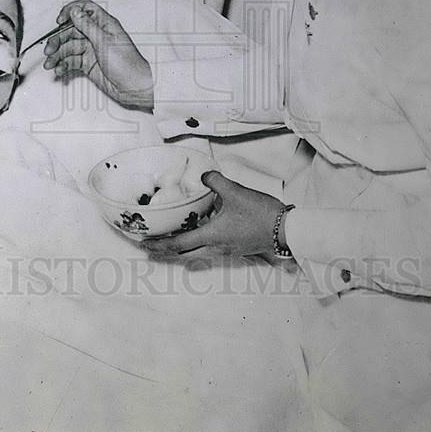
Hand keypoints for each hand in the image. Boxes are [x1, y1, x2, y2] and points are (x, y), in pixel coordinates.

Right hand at [43, 0, 153, 109]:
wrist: (133, 86)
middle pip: (71, 30)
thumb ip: (87, 25)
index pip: (84, 9)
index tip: (59, 21)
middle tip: (49, 50)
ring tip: (50, 64)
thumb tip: (74, 10)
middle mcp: (97, 35)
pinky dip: (64, 65)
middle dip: (58, 39)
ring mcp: (92, 49)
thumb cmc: (127, 63)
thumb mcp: (104, 41)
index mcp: (104, 24)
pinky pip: (72, 61)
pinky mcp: (89, 64)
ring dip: (58, 55)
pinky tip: (60, 70)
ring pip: (69, 47)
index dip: (70, 12)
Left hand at [143, 171, 285, 260]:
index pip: (178, 244)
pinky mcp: (236, 248)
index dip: (158, 245)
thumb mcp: (235, 191)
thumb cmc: (261, 214)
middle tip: (150, 250)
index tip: (144, 245)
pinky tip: (200, 237)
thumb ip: (215, 181)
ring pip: (197, 254)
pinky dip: (198, 247)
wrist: (286, 229)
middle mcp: (217, 247)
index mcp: (212, 235)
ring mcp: (227, 250)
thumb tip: (205, 176)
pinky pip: (210, 251)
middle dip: (164, 254)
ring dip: (181, 251)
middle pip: (184, 256)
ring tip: (170, 244)